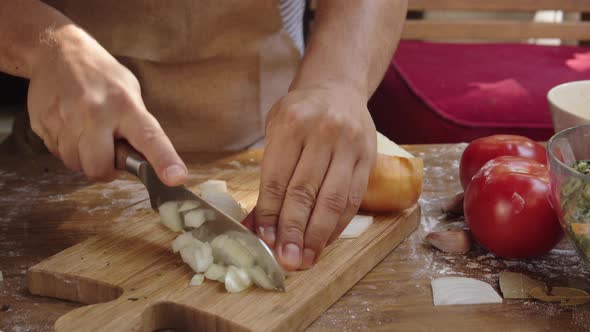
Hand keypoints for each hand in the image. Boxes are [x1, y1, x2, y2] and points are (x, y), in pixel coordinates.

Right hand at [27, 25, 185, 184]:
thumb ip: (138, 126)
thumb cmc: (101, 75)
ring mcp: (66, 119)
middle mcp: (96, 113)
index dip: (164, 161)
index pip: (150, 138)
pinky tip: (71, 128)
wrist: (57, 51)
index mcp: (126, 106)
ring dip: (84, 159)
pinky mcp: (43, 124)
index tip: (175, 178)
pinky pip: (57, 154)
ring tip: (88, 135)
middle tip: (108, 156)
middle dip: (105, 170)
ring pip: (76, 164)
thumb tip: (146, 160)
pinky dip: (67, 148)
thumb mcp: (130, 92)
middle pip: (99, 167)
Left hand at [254, 84, 376, 269]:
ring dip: (318, 236)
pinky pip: (353, 198)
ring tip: (306, 259)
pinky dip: (337, 224)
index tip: (264, 241)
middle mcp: (323, 132)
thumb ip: (267, 176)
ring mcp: (350, 145)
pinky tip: (324, 241)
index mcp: (291, 123)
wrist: (338, 88)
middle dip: (294, 232)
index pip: (277, 179)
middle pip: (305, 193)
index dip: (270, 215)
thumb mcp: (275, 132)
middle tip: (286, 260)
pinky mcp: (368, 157)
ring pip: (333, 200)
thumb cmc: (300, 113)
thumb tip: (256, 224)